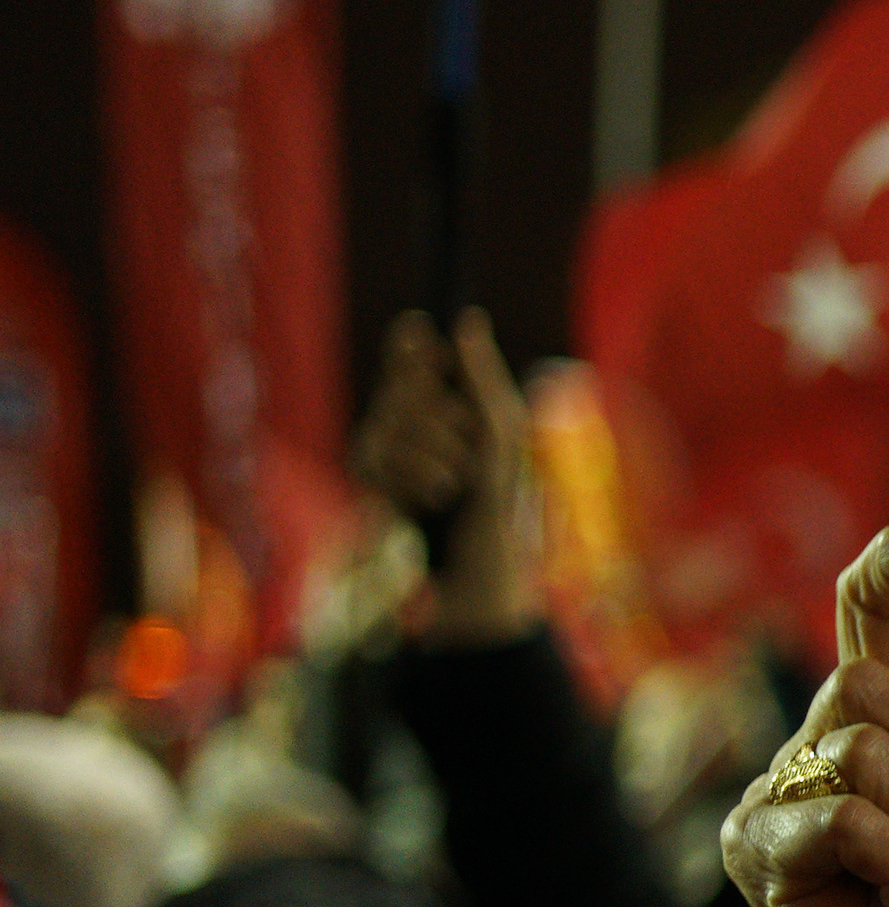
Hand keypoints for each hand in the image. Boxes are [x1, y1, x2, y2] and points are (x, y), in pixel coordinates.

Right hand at [352, 308, 537, 641]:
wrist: (482, 586)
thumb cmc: (501, 519)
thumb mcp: (503, 446)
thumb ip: (485, 385)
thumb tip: (466, 321)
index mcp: (441, 420)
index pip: (413, 368)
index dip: (411, 348)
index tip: (422, 330)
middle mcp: (405, 435)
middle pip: (399, 389)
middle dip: (433, 409)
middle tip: (463, 442)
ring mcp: (382, 464)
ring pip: (385, 421)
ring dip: (429, 450)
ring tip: (452, 487)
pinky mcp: (367, 492)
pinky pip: (374, 458)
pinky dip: (410, 475)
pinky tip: (430, 499)